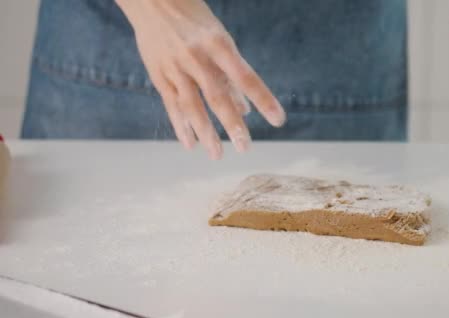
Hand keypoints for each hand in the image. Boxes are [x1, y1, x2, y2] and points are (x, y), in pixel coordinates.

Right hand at [116, 0, 285, 158]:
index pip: (247, 77)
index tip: (278, 120)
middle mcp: (197, 57)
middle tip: (245, 148)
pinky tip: (190, 144)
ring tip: (217, 154)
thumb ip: (231, 73)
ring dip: (205, 133)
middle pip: (217, 96)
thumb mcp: (219, 38)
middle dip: (232, 124)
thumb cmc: (195, 21)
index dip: (264, 99)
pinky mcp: (158, 75)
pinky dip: (181, 126)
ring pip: (192, 105)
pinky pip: (171, 105)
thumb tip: (245, 109)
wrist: (152, 0)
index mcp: (219, 44)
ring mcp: (175, 67)